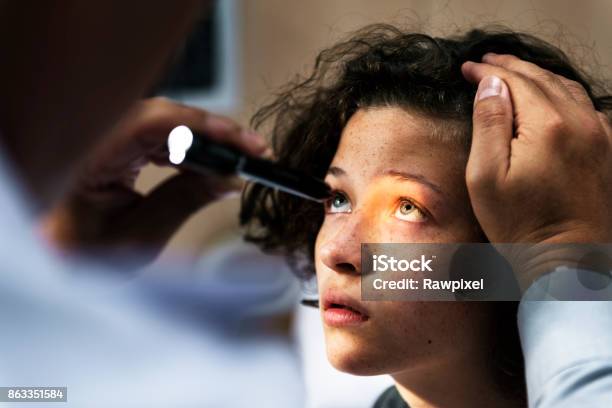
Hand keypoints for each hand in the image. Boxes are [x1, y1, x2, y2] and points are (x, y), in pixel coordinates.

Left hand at [41, 97, 267, 265]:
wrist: (51, 265)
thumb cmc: (79, 257)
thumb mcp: (139, 236)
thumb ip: (185, 201)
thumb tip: (230, 178)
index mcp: (89, 155)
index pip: (154, 122)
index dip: (204, 126)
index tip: (242, 143)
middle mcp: (96, 138)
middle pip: (166, 118)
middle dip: (213, 133)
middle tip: (252, 151)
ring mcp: (106, 140)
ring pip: (167, 127)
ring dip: (205, 143)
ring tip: (239, 161)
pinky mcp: (116, 148)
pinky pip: (159, 139)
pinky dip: (188, 152)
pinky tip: (210, 166)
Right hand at [462, 54, 611, 284]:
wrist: (568, 260)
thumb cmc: (521, 224)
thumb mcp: (486, 176)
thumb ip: (489, 124)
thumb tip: (491, 86)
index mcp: (547, 125)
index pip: (514, 81)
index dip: (487, 71)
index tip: (467, 67)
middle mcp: (580, 122)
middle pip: (541, 78)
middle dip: (510, 67)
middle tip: (486, 62)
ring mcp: (599, 134)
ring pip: (566, 87)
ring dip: (537, 76)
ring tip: (513, 73)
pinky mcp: (606, 149)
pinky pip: (587, 105)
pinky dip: (564, 92)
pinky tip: (551, 96)